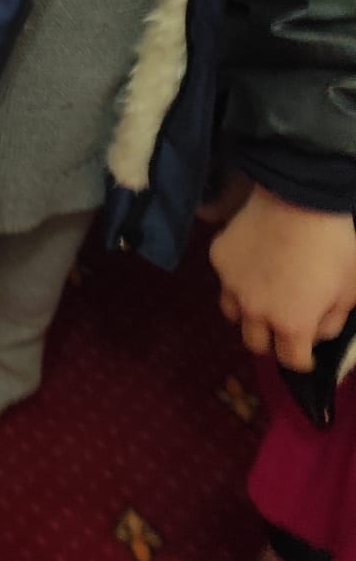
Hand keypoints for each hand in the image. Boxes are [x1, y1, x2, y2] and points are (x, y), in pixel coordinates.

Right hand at [210, 182, 355, 370]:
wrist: (299, 199)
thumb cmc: (334, 247)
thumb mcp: (351, 291)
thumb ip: (332, 322)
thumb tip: (316, 333)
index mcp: (291, 324)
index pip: (291, 361)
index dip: (302, 359)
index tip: (307, 350)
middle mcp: (255, 311)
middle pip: (255, 344)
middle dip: (271, 340)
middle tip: (283, 323)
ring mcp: (231, 284)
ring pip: (233, 313)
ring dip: (249, 312)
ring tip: (263, 294)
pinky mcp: (218, 259)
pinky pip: (226, 279)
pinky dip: (239, 278)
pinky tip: (254, 260)